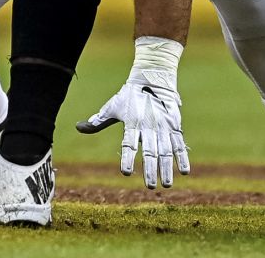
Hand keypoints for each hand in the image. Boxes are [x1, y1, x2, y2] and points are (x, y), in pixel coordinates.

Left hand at [76, 37, 189, 188]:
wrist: (152, 78)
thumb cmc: (129, 96)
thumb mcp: (113, 106)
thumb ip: (99, 120)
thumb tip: (79, 127)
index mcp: (132, 122)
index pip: (129, 143)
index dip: (127, 158)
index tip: (125, 172)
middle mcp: (149, 125)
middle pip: (150, 151)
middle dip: (150, 169)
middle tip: (150, 186)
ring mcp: (164, 126)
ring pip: (166, 150)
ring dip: (167, 168)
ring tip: (166, 184)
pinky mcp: (175, 125)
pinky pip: (179, 143)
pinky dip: (183, 157)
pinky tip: (184, 171)